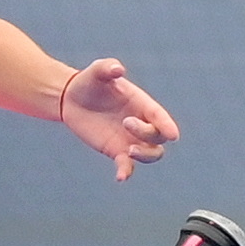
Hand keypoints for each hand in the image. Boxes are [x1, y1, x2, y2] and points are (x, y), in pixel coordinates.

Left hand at [61, 56, 177, 177]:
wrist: (72, 98)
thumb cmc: (90, 81)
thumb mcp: (97, 71)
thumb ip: (107, 68)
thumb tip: (117, 69)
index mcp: (142, 104)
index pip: (160, 117)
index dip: (167, 125)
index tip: (172, 135)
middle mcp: (141, 123)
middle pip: (158, 137)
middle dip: (147, 134)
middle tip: (125, 123)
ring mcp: (130, 138)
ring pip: (151, 154)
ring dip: (145, 156)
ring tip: (129, 151)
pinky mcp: (116, 151)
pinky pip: (126, 166)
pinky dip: (126, 172)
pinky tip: (120, 178)